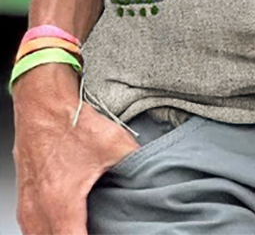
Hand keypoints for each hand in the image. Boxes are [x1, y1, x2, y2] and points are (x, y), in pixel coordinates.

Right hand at [12, 63, 139, 234]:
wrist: (41, 104)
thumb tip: (157, 171)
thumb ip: (137, 161)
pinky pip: (34, 229)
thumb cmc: (70, 123)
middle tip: (102, 230)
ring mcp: (28, 208)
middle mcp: (39, 212)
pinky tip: (66, 223)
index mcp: (61, 205)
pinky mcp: (25, 200)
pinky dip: (50, 231)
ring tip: (86, 227)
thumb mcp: (113, 143)